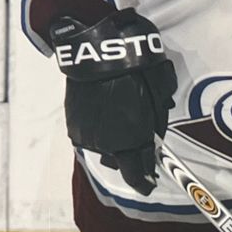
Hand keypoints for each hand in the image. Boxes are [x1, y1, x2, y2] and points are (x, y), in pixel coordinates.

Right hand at [51, 9, 176, 194]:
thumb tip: (154, 139)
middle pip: (121, 160)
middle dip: (130, 152)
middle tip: (139, 133)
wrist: (99, 49)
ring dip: (113, 139)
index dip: (144, 183)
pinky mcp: (73, 122)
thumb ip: (156, 125)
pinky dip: (99, 128)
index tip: (149, 182)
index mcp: (130, 141)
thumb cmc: (136, 70)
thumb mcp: (159, 97)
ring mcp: (86, 134)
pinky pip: (90, 134)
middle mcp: (106, 144)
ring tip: (120, 114)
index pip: (136, 178)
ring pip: (104, 148)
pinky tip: (106, 109)